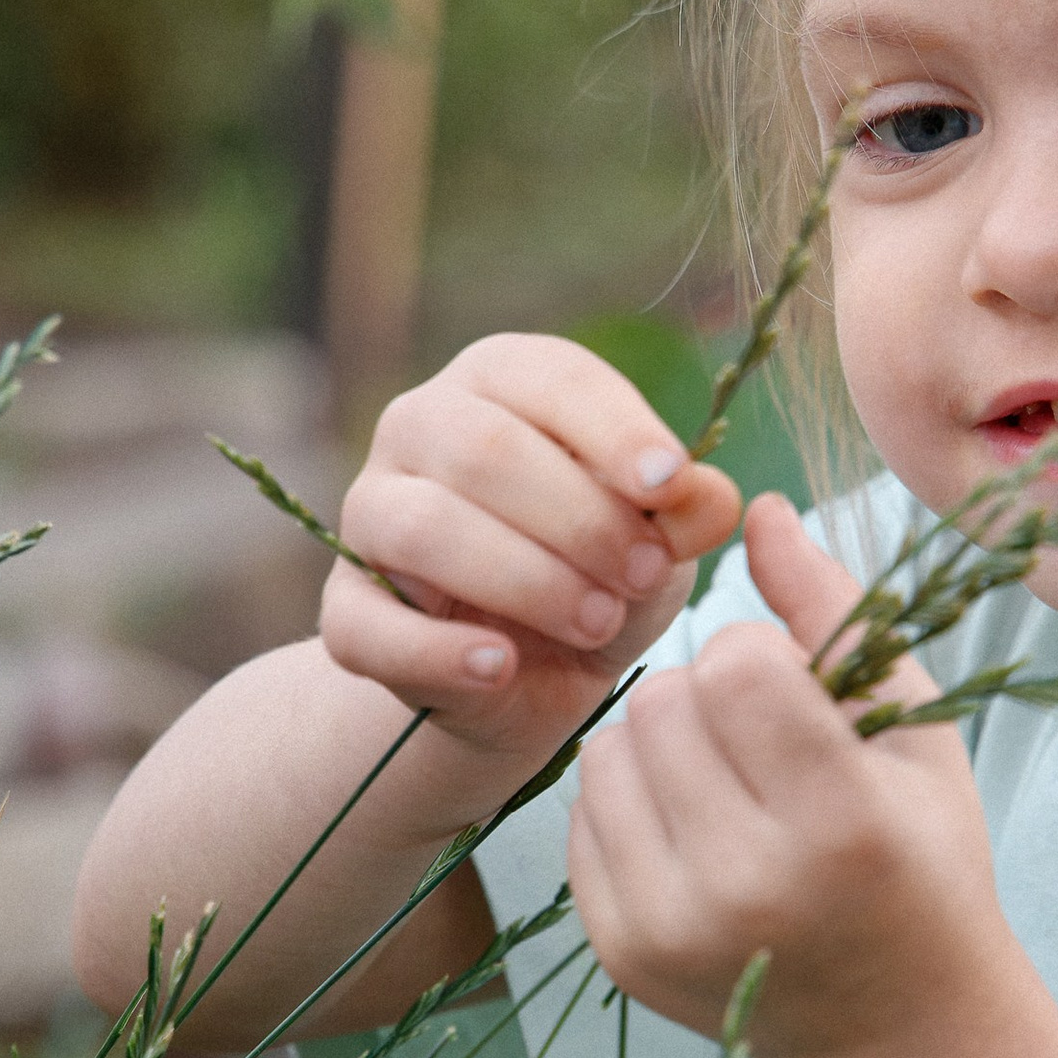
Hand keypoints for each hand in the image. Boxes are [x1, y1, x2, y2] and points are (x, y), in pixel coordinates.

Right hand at [319, 338, 742, 771]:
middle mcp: (420, 426)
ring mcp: (369, 516)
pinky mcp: (344, 610)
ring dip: (525, 579)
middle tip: (647, 574)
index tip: (671, 483)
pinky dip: (437, 650)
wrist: (534, 680)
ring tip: (598, 620)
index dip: (613, 428)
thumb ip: (685, 514)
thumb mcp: (660, 542)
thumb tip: (712, 496)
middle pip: (483, 449)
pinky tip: (499, 666)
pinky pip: (367, 625)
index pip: (550, 377)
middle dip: (580, 518)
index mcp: (501, 381)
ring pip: (423, 527)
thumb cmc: (601, 574)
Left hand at [567, 495, 1009, 1057]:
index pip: (735, 666)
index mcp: (839, 823)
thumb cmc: (924, 861)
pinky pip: (583, 813)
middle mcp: (746, 885)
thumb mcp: (914, 732)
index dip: (762, 659)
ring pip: (609, 748)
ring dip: (661, 741)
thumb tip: (754, 503)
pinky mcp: (618, 953)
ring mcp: (671, 928)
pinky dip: (630, 799)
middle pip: (663, 701)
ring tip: (726, 780)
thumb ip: (833, 612)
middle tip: (761, 742)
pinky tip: (693, 828)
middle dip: (708, 696)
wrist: (898, 1031)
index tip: (798, 697)